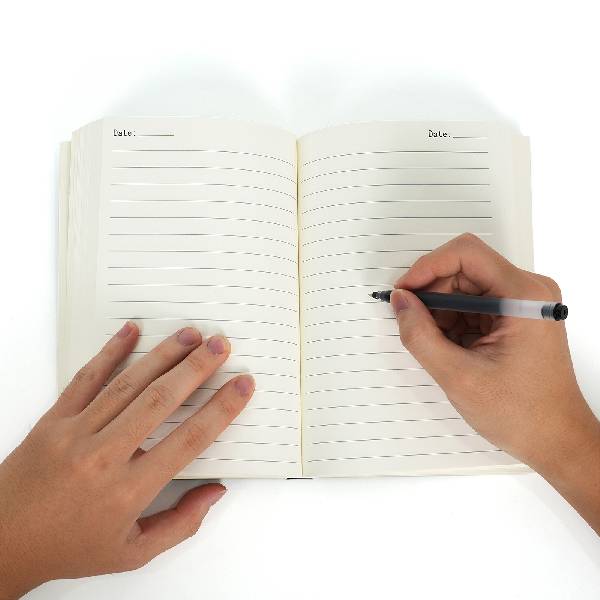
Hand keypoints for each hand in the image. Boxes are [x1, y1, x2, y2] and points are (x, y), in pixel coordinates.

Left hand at [0, 324, 254, 597]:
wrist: (1, 542)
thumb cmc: (67, 547)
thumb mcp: (132, 553)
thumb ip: (180, 524)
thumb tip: (215, 492)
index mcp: (128, 491)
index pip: (189, 440)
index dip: (221, 409)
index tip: (241, 387)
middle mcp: (103, 457)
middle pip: (161, 400)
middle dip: (197, 368)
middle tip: (220, 346)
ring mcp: (75, 433)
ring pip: (128, 383)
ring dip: (164, 355)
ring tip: (190, 335)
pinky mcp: (54, 420)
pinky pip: (86, 378)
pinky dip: (110, 351)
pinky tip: (131, 332)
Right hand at [392, 233, 599, 532]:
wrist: (555, 440)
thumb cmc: (523, 414)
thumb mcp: (458, 375)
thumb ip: (420, 334)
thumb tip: (400, 302)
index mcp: (523, 297)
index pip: (466, 254)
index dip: (427, 267)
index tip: (405, 290)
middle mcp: (527, 291)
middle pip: (463, 269)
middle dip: (431, 293)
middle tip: (410, 320)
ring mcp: (522, 302)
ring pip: (465, 286)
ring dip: (441, 310)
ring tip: (436, 344)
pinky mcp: (515, 315)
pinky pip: (473, 304)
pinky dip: (453, 321)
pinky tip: (450, 347)